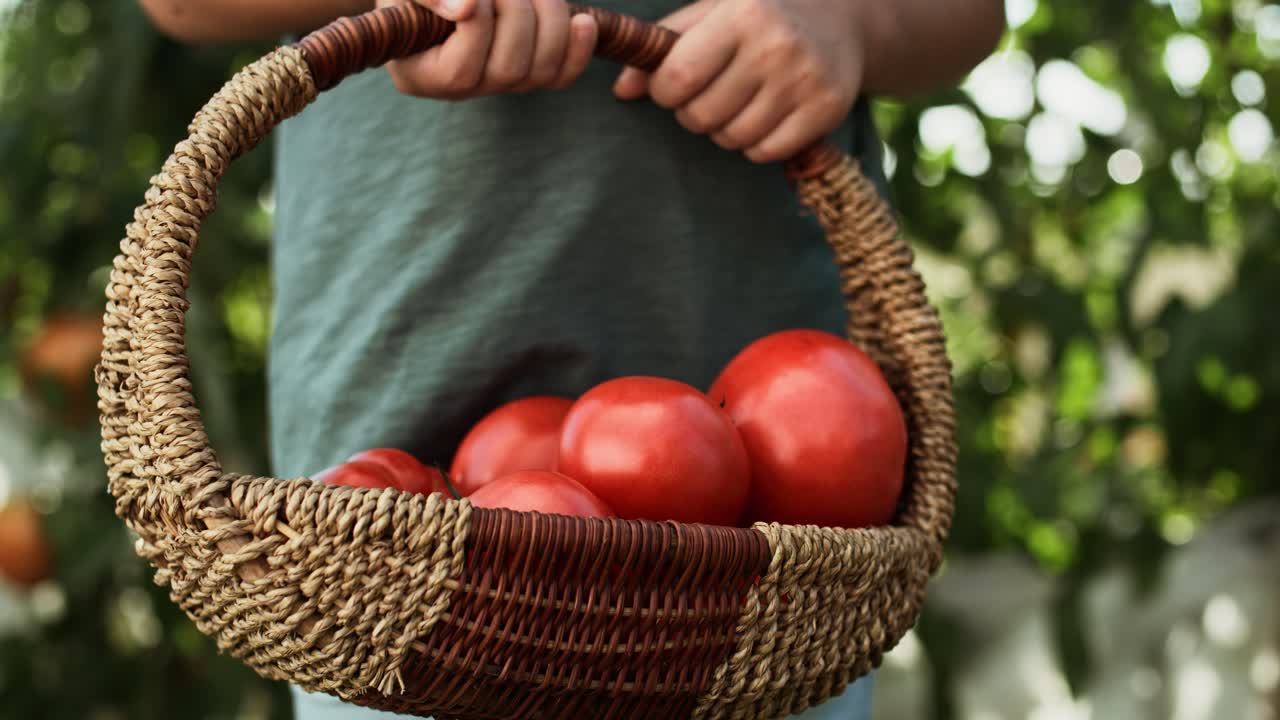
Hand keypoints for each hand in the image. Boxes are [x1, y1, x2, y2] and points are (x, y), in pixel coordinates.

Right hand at [379, 0, 597, 98]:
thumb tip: (466, 9)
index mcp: (423, 76)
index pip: (462, 67)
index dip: (479, 18)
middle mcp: (463, 90)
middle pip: (509, 69)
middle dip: (517, 12)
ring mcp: (498, 84)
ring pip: (540, 70)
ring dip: (548, 20)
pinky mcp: (527, 72)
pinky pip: (561, 76)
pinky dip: (578, 49)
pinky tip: (583, 22)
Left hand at [613, 0, 865, 162]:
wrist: (842, 18)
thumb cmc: (762, 13)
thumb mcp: (713, 10)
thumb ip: (666, 45)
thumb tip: (622, 90)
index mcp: (742, 15)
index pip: (679, 78)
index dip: (664, 92)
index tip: (672, 86)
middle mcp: (775, 47)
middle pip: (702, 115)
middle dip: (692, 113)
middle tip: (707, 96)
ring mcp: (804, 81)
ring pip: (733, 138)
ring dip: (723, 130)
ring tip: (736, 105)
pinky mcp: (827, 110)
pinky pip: (767, 152)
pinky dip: (755, 145)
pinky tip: (763, 118)